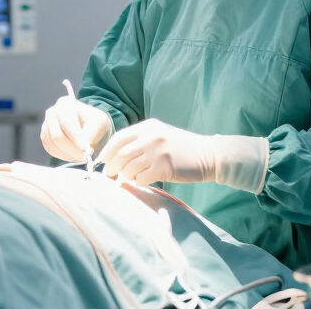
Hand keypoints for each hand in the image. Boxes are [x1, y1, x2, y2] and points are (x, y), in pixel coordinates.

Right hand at [40, 96, 112, 161]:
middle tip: (85, 157)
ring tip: (82, 155)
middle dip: (72, 149)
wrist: (87, 124)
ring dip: (69, 154)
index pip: (68, 124)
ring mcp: (46, 126)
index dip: (76, 138)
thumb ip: (91, 133)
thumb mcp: (99, 122)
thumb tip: (85, 148)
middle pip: (57, 136)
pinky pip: (51, 151)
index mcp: (65, 104)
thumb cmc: (93, 121)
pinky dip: (64, 156)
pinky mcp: (45, 138)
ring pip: (53, 146)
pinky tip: (74, 154)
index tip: (86, 150)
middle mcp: (52, 113)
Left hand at [100, 119, 269, 190]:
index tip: (102, 161)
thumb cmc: (181, 147)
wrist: (208, 154)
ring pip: (130, 168)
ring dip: (127, 176)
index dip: (107, 151)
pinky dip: (139, 182)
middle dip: (113, 166)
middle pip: (121, 154)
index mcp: (148, 126)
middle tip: (112, 175)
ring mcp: (158, 151)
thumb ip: (141, 139)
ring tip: (133, 177)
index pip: (119, 138)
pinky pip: (142, 179)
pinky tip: (146, 180)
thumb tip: (116, 155)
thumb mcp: (161, 134)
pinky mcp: (164, 167)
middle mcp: (151, 136)